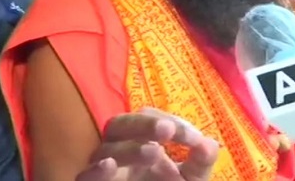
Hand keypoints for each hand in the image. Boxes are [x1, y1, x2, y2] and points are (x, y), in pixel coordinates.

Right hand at [75, 108, 218, 180]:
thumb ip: (199, 164)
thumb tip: (210, 144)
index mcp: (141, 142)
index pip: (149, 120)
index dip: (172, 124)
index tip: (195, 139)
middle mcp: (119, 152)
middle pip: (119, 124)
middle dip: (144, 124)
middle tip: (169, 130)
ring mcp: (105, 171)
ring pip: (105, 149)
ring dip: (130, 149)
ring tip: (155, 153)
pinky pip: (85, 176)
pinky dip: (95, 170)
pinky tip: (109, 165)